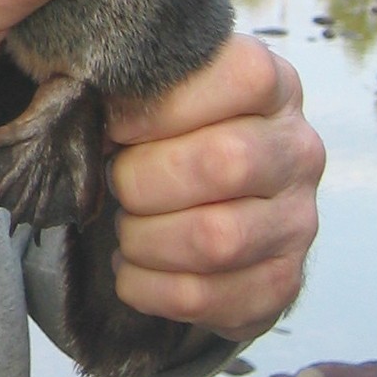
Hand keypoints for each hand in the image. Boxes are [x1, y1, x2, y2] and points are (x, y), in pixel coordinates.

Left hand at [106, 34, 323, 341]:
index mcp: (271, 83)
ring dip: (144, 238)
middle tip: (114, 182)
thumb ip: (123, 82)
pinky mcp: (282, 282)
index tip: (113, 124)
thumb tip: (78, 99)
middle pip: (224, 164)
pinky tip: (132, 268)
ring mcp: (298, 221)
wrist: (203, 193)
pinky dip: (150, 287)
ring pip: (217, 239)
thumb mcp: (150, 86)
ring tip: (124, 228)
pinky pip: (208, 297)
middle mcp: (297, 149)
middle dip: (142, 179)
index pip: (239, 79)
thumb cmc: (164, 126)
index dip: (162, 105)